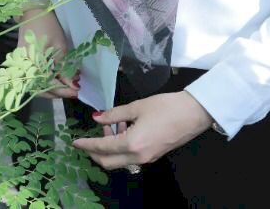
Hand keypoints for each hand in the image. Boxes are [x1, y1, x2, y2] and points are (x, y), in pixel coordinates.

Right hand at [17, 7, 78, 98]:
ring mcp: (21, 66)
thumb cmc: (48, 27)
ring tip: (66, 85)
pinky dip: (44, 81)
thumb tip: (72, 86)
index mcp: (32, 65)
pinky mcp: (22, 62)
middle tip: (72, 90)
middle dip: (57, 92)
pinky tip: (56, 78)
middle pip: (40, 89)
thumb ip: (64, 69)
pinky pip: (33, 78)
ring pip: (36, 85)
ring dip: (51, 89)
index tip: (77, 91)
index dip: (64, 90)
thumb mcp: (60, 47)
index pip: (48, 85)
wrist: (34, 12)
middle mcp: (24, 69)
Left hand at [74, 92, 213, 168]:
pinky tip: (123, 130)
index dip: (87, 144)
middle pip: (108, 162)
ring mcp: (146, 159)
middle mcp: (137, 156)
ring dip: (109, 149)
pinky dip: (121, 148)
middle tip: (87, 138)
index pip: (102, 147)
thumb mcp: (137, 107)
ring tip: (111, 126)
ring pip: (119, 161)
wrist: (194, 113)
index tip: (75, 142)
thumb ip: (115, 114)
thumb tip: (98, 117)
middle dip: (94, 152)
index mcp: (132, 144)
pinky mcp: (153, 156)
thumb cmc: (166, 106)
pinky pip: (130, 157)